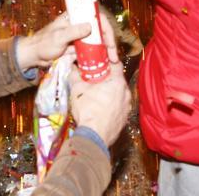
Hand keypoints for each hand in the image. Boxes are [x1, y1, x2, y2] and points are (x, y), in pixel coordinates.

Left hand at [15, 12, 112, 70]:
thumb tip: (90, 27)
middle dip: (109, 42)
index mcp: (75, 17)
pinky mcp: (78, 46)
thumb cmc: (43, 43)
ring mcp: (80, 36)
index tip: (109, 42)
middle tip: (114, 56)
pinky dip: (98, 56)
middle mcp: (79, 24)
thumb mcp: (58, 37)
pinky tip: (104, 63)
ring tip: (112, 61)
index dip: (106, 28)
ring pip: (98, 40)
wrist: (33, 55)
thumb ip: (73, 32)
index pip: (96, 17)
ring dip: (106, 50)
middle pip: (100, 29)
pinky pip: (92, 50)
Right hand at [67, 13, 130, 148]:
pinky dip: (112, 105)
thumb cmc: (87, 109)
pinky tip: (101, 108)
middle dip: (107, 78)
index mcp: (117, 81)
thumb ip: (75, 74)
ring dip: (110, 92)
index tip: (100, 60)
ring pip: (119, 94)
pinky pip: (119, 107)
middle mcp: (126, 92)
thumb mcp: (77, 89)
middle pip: (117, 79)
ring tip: (97, 94)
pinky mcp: (125, 119)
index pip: (115, 63)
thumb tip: (71, 64)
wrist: (94, 138)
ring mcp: (127, 107)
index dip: (107, 60)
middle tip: (95, 78)